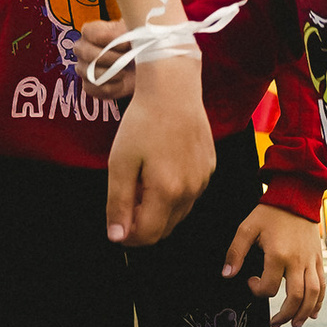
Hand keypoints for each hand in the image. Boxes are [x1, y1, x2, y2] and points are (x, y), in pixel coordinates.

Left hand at [106, 59, 214, 247]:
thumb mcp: (120, 163)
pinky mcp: (209, 168)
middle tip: (127, 199)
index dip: (129, 237)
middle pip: (165, 229)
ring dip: (158, 210)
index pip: (149, 235)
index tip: (117, 225)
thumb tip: (117, 237)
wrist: (173, 90)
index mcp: (167, 191)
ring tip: (142, 181)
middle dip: (143, 224)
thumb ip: (118, 203)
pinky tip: (160, 170)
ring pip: (179, 213)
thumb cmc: (143, 122)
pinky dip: (174, 194)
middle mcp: (191, 190)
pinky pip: (190, 194)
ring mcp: (203, 180)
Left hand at [227, 199, 325, 326]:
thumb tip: (227, 274)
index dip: (258, 290)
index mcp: (278, 254)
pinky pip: (322, 284)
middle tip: (275, 323)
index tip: (251, 281)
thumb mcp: (247, 228)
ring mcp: (310, 261)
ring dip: (304, 313)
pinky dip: (319, 301)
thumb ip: (235, 252)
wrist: (296, 197)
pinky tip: (313, 312)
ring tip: (295, 324)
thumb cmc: (269, 213)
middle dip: (285, 315)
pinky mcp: (318, 259)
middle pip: (296, 297)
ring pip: (313, 294)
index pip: (269, 287)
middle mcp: (297, 261)